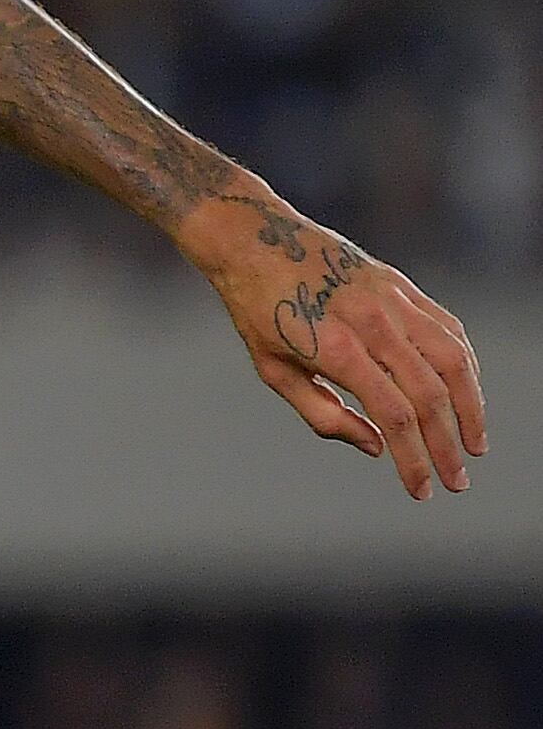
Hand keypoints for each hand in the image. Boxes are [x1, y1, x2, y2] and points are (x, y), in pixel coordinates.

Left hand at [183, 191, 489, 499]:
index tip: (422, 490)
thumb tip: (378, 447)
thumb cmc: (256, 310)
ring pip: (453, 360)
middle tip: (456, 482)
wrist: (253, 239)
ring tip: (474, 444)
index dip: (413, 459)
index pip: (394, 416)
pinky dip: (465, 365)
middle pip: (429, 395)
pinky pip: (448, 328)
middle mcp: (372, 323)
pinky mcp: (400, 284)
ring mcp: (391, 299)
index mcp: (336, 348)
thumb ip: (323, 414)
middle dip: (448, 445)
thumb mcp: (273, 369)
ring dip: (472, 408)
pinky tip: (465, 393)